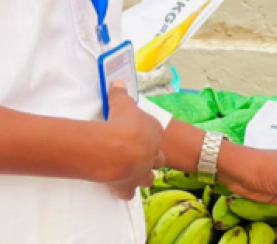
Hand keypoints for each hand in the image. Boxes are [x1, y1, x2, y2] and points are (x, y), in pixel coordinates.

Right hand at [103, 82, 165, 199]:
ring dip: (142, 176)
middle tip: (137, 156)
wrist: (118, 150)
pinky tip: (117, 188)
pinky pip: (129, 193)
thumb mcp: (121, 103)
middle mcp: (153, 154)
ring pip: (149, 178)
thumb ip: (120, 93)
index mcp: (154, 133)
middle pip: (159, 159)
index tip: (138, 135)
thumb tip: (117, 82)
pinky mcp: (129, 186)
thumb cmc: (123, 123)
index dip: (148, 136)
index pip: (156, 134)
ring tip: (130, 173)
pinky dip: (124, 191)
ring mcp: (143, 172)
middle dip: (151, 158)